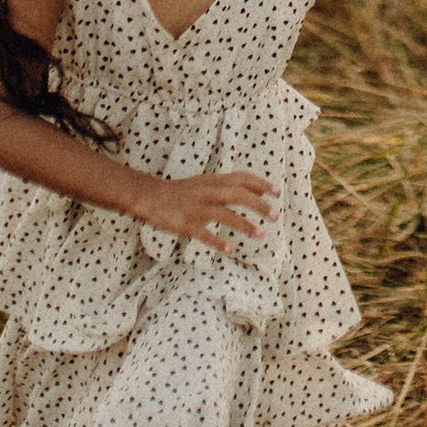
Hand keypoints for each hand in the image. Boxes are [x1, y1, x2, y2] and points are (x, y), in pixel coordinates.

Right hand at [137, 167, 277, 252]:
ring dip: (244, 224)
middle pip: (237, 195)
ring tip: (261, 234)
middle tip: (275, 215)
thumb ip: (231, 186)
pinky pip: (204, 234)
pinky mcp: (185, 224)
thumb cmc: (182, 192)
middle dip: (258, 204)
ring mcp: (196, 208)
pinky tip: (231, 248)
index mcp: (213, 181)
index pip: (241, 178)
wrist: (149, 196)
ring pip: (224, 214)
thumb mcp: (207, 183)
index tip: (277, 192)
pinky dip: (218, 241)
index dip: (260, 184)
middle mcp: (207, 192)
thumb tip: (261, 192)